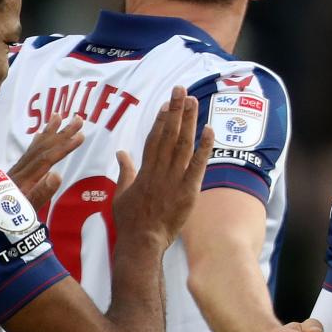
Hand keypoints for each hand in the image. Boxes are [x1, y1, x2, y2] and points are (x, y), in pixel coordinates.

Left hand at [7, 113, 84, 211]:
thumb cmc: (7, 221)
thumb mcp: (25, 211)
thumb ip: (40, 194)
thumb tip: (56, 174)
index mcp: (25, 180)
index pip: (47, 159)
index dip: (64, 146)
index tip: (81, 135)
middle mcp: (20, 171)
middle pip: (42, 148)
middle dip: (61, 133)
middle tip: (79, 119)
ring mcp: (16, 171)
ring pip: (34, 147)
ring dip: (49, 131)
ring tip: (60, 115)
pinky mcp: (14, 174)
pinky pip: (28, 153)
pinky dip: (37, 141)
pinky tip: (41, 135)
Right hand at [111, 86, 213, 250]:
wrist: (141, 242)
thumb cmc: (130, 221)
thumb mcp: (121, 193)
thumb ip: (124, 171)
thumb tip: (121, 153)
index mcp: (143, 170)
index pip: (154, 138)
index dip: (161, 119)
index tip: (167, 103)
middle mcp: (159, 169)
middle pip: (169, 134)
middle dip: (175, 111)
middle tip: (181, 90)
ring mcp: (173, 179)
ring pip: (183, 144)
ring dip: (189, 121)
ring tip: (193, 101)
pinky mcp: (188, 190)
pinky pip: (198, 165)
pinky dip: (204, 147)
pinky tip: (210, 130)